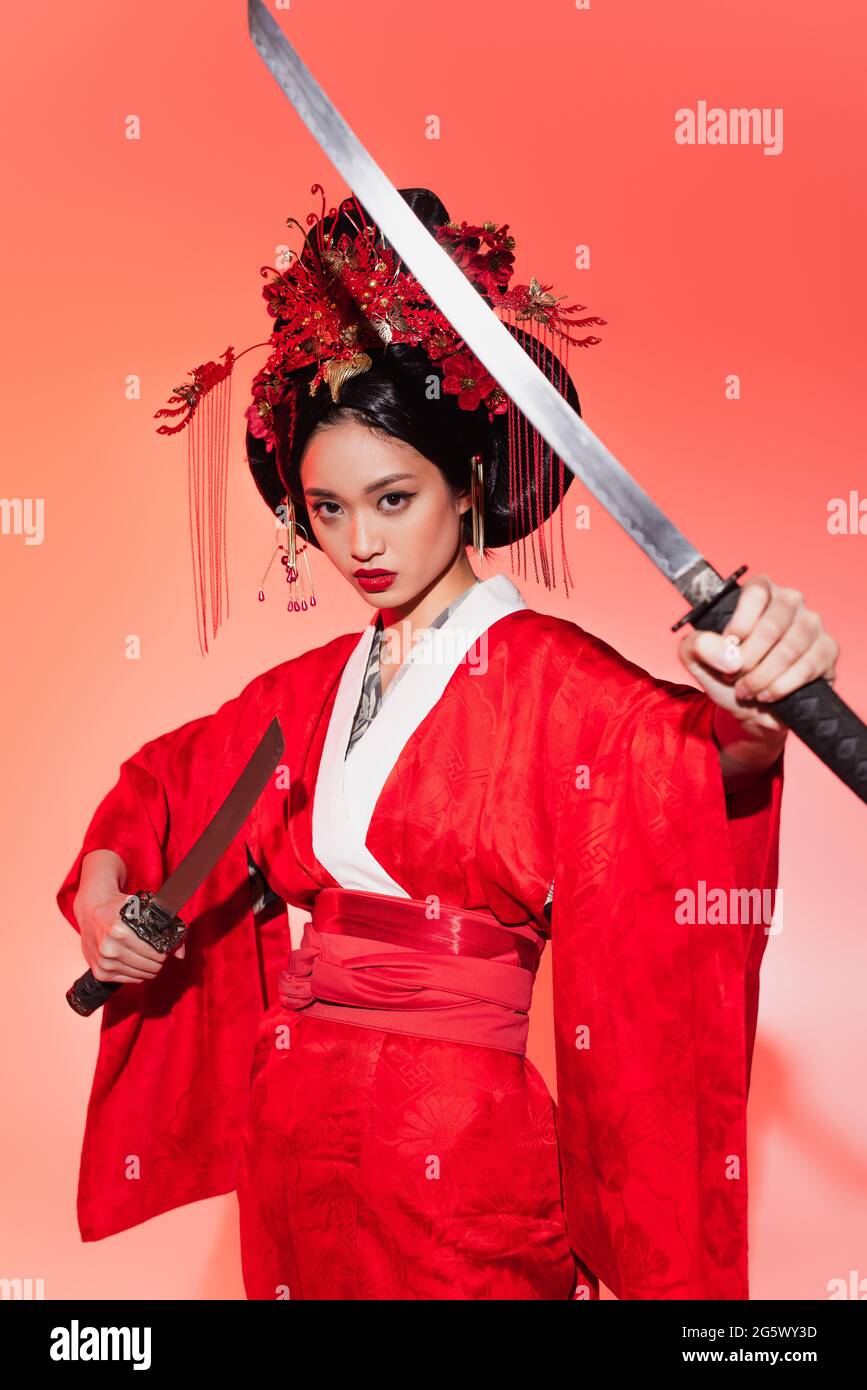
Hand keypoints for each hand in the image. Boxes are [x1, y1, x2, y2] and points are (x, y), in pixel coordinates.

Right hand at [74, 889, 184, 985]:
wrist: (92, 909)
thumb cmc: (122, 907)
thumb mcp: (146, 908)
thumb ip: (169, 927)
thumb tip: (181, 955)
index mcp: (120, 931)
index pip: (156, 954)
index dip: (165, 951)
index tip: (163, 946)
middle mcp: (109, 948)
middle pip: (150, 966)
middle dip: (158, 961)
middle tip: (157, 952)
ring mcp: (103, 962)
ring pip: (141, 976)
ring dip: (149, 968)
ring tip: (146, 956)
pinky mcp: (100, 973)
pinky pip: (130, 980)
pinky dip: (137, 973)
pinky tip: (134, 960)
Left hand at [677, 574, 839, 741]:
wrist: (750, 707)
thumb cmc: (726, 673)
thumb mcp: (697, 658)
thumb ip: (697, 645)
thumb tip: (725, 650)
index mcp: (759, 591)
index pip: (756, 592)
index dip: (740, 624)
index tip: (728, 647)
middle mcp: (790, 601)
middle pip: (771, 625)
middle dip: (747, 659)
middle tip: (733, 676)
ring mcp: (812, 624)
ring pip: (789, 649)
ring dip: (762, 677)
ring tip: (746, 690)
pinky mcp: (827, 650)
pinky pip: (807, 667)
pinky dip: (781, 686)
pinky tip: (766, 695)